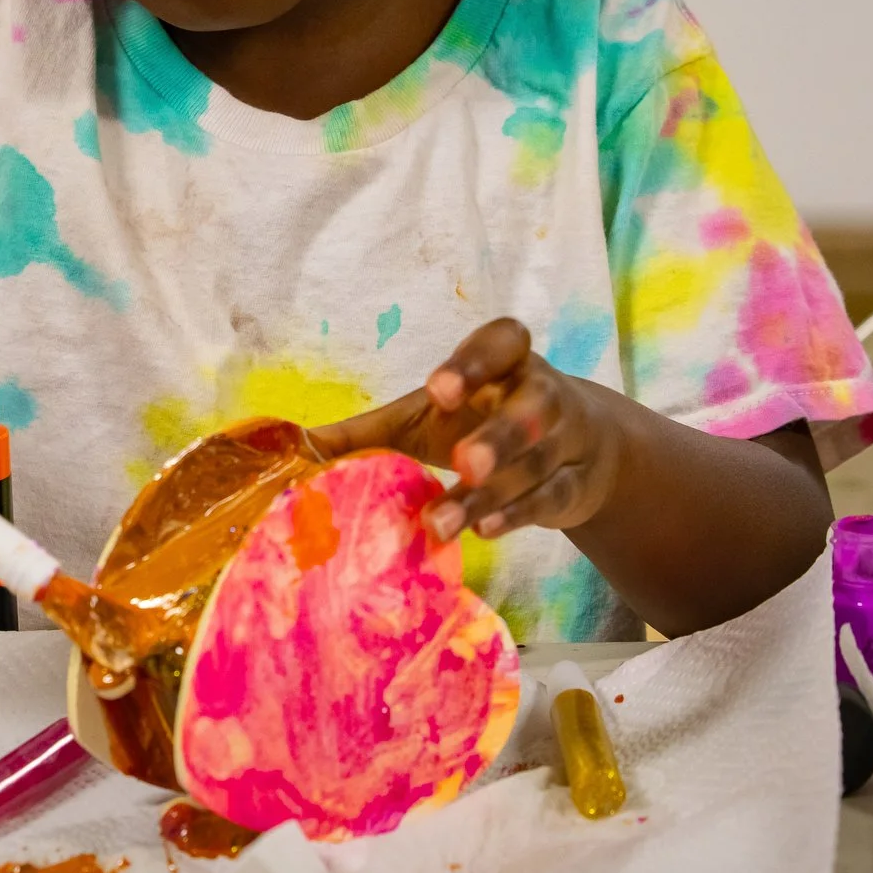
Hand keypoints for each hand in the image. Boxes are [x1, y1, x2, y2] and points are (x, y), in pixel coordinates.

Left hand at [308, 319, 629, 540]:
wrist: (578, 451)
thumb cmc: (479, 421)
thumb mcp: (424, 417)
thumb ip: (366, 432)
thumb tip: (295, 450)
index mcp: (505, 358)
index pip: (501, 342)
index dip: (473, 363)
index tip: (436, 391)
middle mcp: (542, 392)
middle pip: (532, 408)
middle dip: (500, 436)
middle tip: (464, 462)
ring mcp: (566, 439)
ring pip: (538, 463)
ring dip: (494, 493)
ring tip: (443, 521)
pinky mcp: (577, 484)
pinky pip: (552, 498)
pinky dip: (518, 515)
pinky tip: (483, 529)